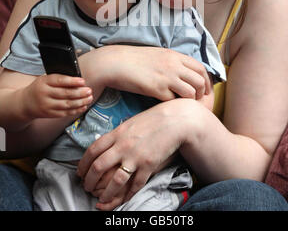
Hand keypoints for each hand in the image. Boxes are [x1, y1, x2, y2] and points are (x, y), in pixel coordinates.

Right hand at [23, 74, 92, 118]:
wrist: (25, 103)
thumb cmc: (40, 88)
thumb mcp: (45, 80)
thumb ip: (58, 79)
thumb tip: (78, 81)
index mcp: (44, 82)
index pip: (60, 81)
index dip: (72, 81)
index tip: (83, 81)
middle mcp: (44, 94)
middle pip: (65, 94)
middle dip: (80, 93)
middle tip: (89, 90)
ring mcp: (46, 105)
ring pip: (67, 104)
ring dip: (80, 102)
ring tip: (89, 98)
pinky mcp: (49, 114)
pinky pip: (65, 113)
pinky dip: (76, 110)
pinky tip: (83, 106)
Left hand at [77, 98, 200, 203]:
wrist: (175, 120)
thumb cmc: (152, 120)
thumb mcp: (130, 123)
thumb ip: (117, 135)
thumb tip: (105, 146)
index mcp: (116, 133)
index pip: (92, 150)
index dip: (83, 164)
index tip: (80, 173)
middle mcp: (123, 146)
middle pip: (98, 167)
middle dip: (89, 181)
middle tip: (87, 187)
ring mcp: (135, 157)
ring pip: (114, 181)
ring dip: (105, 194)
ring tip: (100, 200)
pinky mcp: (149, 166)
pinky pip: (135, 186)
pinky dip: (127, 195)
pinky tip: (122, 200)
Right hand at [85, 45, 210, 100]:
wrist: (116, 63)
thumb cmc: (134, 60)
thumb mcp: (158, 55)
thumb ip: (172, 62)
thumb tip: (183, 72)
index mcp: (175, 55)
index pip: (201, 68)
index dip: (206, 81)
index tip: (205, 90)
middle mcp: (174, 65)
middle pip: (200, 81)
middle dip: (202, 93)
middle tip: (198, 101)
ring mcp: (166, 77)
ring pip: (191, 92)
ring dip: (190, 101)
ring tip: (183, 106)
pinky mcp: (156, 89)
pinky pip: (174, 100)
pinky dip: (174, 104)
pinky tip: (168, 106)